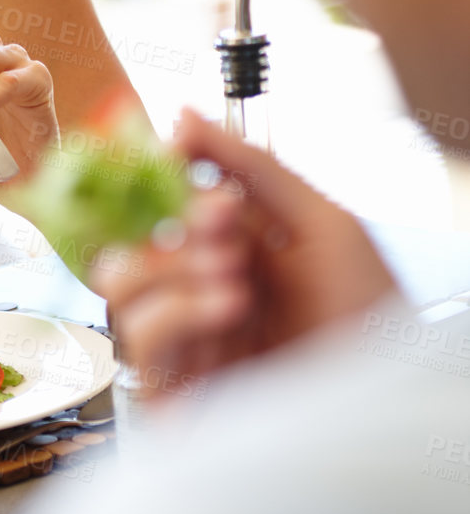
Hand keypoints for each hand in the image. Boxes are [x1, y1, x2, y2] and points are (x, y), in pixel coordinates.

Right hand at [90, 109, 398, 396]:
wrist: (391, 397)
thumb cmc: (372, 320)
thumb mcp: (322, 224)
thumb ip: (252, 166)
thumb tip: (184, 116)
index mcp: (229, 252)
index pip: (161, 202)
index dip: (162, 174)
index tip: (182, 153)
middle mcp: (199, 292)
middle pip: (130, 235)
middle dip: (174, 216)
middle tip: (224, 216)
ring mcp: (187, 341)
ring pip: (122, 283)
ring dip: (173, 262)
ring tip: (235, 270)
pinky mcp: (176, 391)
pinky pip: (140, 339)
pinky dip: (178, 310)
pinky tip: (230, 306)